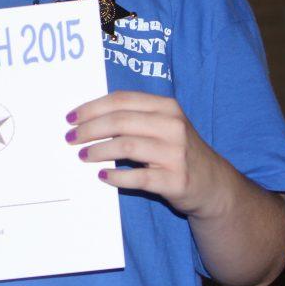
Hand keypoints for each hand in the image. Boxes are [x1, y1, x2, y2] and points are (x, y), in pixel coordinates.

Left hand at [66, 90, 230, 218]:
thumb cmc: (177, 151)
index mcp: (166, 106)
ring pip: (125, 146)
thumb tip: (86, 117)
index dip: (91, 108)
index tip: (70, 118)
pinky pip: (138, 177)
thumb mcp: (162, 125)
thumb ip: (133, 117)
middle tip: (70, 139)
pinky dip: (116, 176)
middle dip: (88, 130)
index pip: (121, 100)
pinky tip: (103, 176)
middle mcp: (173, 126)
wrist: (214, 185)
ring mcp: (176, 153)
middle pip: (119, 122)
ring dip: (97, 151)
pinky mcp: (175, 180)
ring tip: (82, 156)